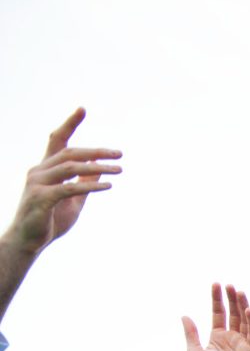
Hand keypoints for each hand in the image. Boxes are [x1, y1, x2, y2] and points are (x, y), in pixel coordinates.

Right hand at [3, 108, 120, 255]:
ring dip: (98, 167)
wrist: (29, 242)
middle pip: (70, 152)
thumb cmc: (50, 220)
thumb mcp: (73, 200)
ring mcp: (38, 184)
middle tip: (119, 153)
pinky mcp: (41, 198)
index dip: (70, 124)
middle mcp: (39, 171)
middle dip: (96, 151)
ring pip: (70, 168)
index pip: (57, 140)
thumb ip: (84, 183)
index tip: (83, 108)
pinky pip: (69, 188)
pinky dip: (90, 185)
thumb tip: (98, 168)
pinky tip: (108, 185)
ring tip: (119, 169)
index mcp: (45, 168)